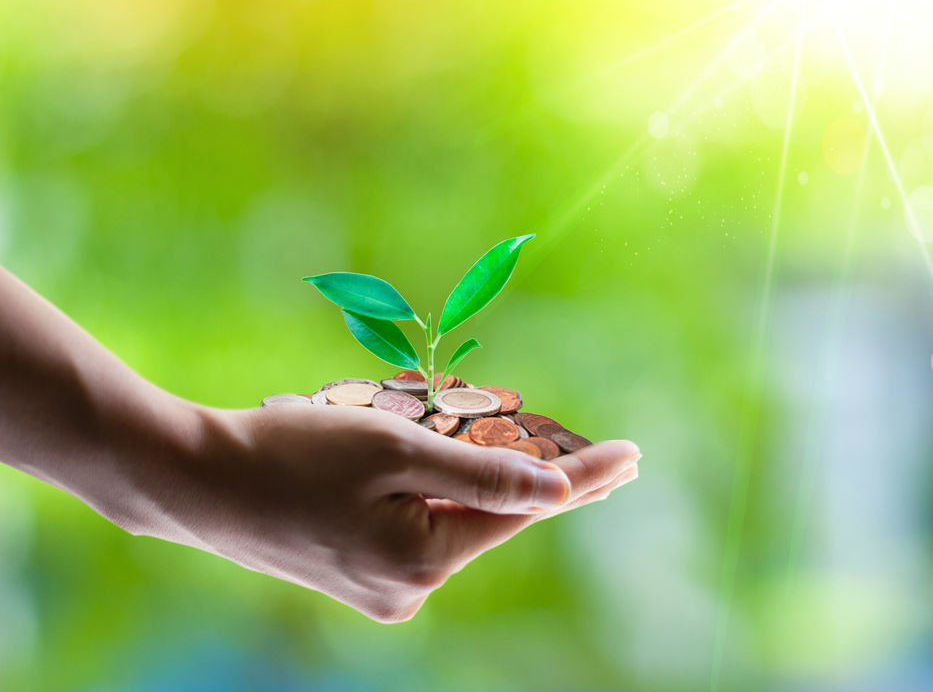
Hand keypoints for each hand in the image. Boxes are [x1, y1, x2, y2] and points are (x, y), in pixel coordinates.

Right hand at [138, 404, 640, 621]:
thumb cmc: (290, 451)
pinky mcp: (361, 580)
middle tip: (612, 457)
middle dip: (544, 481)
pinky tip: (456, 470)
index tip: (635, 455)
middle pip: (495, 518)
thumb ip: (482, 473)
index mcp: (422, 559)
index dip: (583, 478)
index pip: (525, 510)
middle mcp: (409, 589)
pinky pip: (423, 530)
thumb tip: (559, 491)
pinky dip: (443, 497)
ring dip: (485, 483)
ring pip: (457, 522)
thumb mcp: (395, 450)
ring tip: (525, 444)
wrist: (195, 481)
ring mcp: (383, 591)